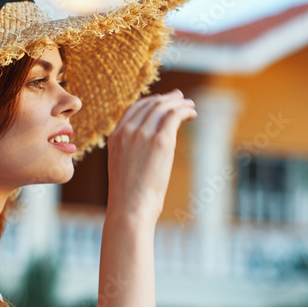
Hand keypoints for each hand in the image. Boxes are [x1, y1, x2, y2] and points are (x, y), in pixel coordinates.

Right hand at [106, 88, 196, 223]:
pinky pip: (174, 115)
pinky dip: (185, 110)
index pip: (134, 109)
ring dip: (179, 103)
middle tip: (181, 99)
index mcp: (115, 136)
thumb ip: (130, 152)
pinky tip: (192, 114)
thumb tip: (148, 150)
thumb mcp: (123, 168)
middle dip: (167, 99)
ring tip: (190, 106)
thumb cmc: (129, 197)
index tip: (163, 101)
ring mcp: (142, 134)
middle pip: (150, 104)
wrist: (130, 207)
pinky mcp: (160, 140)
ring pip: (163, 107)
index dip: (150, 101)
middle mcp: (127, 131)